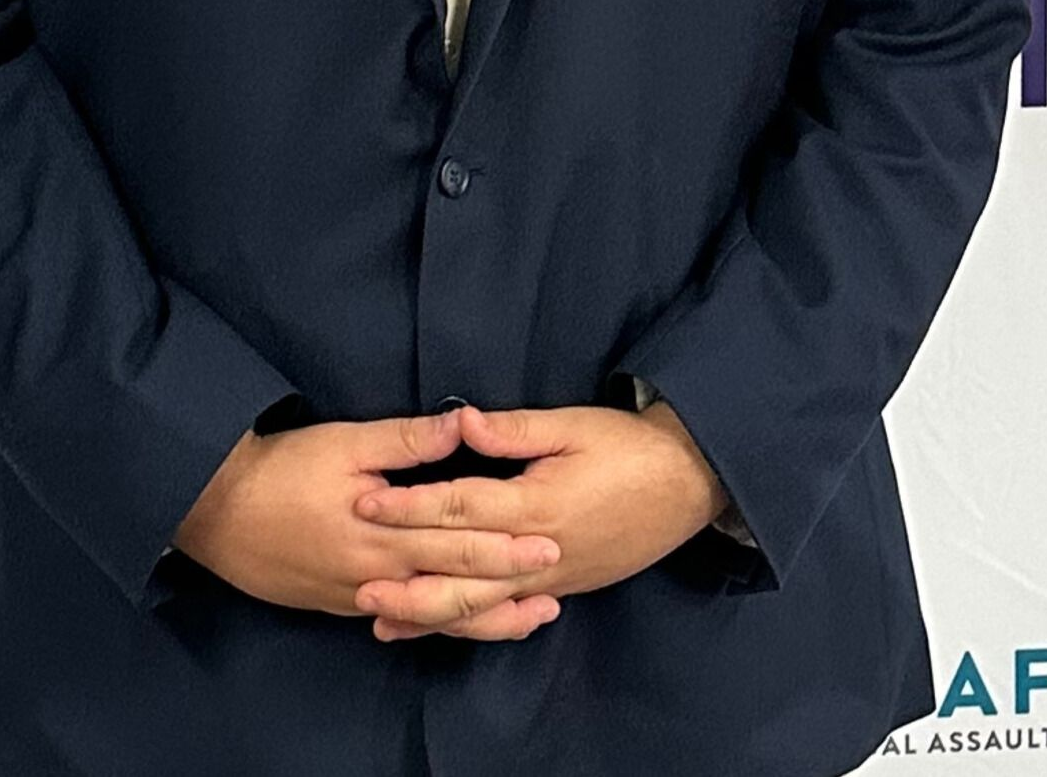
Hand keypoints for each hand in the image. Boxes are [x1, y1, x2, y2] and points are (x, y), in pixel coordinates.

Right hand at [171, 409, 564, 635]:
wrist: (213, 512)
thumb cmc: (280, 469)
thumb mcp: (343, 442)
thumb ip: (405, 439)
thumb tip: (462, 422)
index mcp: (382, 535)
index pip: (457, 543)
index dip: (506, 545)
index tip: (549, 540)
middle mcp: (377, 577)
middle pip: (454, 588)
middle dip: (507, 585)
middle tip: (554, 578)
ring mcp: (359, 598)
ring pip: (432, 616)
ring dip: (482, 616)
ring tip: (527, 615)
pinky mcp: (341, 605)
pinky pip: (402, 622)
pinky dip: (438, 624)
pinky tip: (459, 624)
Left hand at [348, 400, 728, 639]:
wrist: (687, 483)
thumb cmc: (628, 445)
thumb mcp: (571, 425)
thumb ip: (512, 429)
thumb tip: (459, 420)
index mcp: (538, 504)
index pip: (460, 507)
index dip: (411, 505)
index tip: (367, 502)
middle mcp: (542, 551)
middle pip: (464, 576)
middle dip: (409, 581)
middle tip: (358, 584)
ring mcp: (554, 577)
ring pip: (483, 607)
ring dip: (431, 616)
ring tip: (384, 621)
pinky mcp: (565, 586)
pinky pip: (508, 614)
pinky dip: (471, 623)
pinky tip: (441, 627)